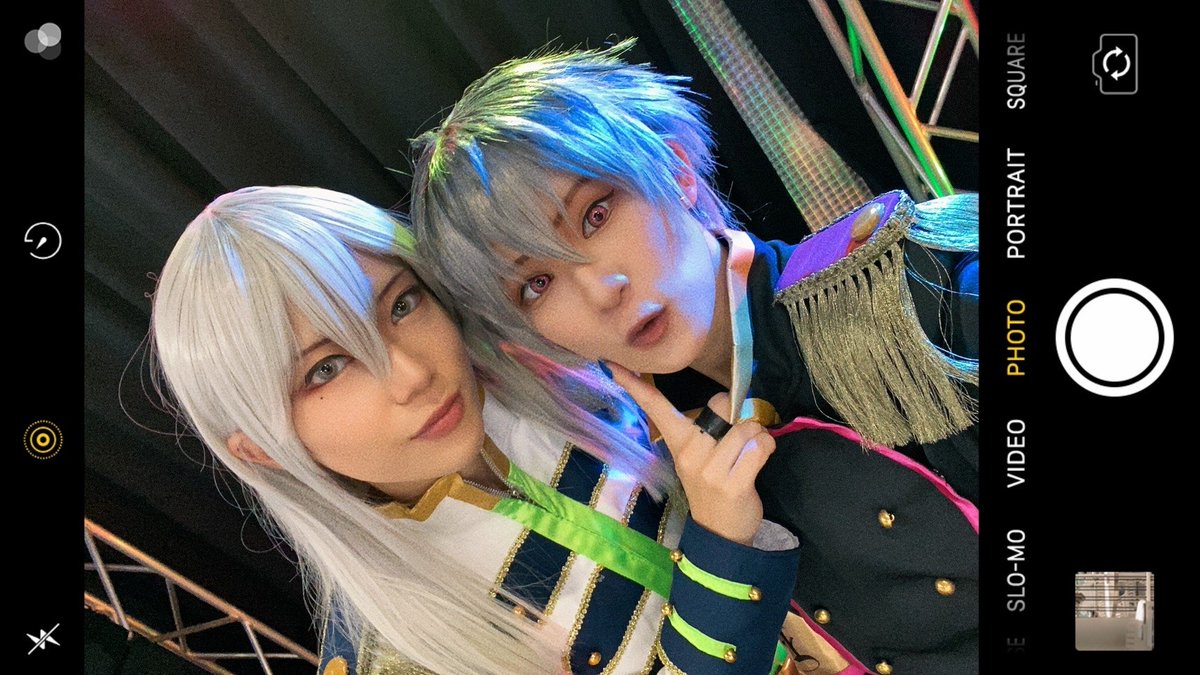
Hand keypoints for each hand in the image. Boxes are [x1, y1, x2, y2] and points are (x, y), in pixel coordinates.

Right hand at [607, 362, 775, 545]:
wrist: (721, 533)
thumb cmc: (713, 485)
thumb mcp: (701, 455)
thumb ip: (710, 427)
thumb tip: (734, 400)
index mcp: (677, 442)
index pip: (655, 407)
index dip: (633, 384)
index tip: (610, 364)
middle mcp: (689, 452)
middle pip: (723, 405)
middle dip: (740, 414)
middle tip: (736, 440)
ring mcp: (709, 470)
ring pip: (747, 428)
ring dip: (757, 438)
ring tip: (747, 456)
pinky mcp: (732, 484)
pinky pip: (759, 447)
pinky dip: (767, 448)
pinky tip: (758, 462)